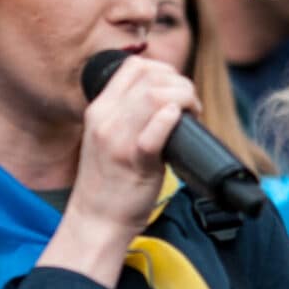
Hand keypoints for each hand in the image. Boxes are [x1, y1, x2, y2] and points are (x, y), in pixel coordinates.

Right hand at [66, 54, 200, 238]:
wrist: (96, 221)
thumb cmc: (109, 182)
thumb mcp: (107, 137)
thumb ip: (126, 115)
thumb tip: (165, 98)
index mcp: (99, 110)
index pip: (133, 67)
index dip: (163, 69)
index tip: (175, 88)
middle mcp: (105, 120)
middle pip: (150, 77)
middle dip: (180, 84)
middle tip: (191, 105)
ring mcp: (118, 140)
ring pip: (155, 96)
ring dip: (184, 98)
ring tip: (192, 114)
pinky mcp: (135, 162)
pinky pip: (155, 131)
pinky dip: (171, 120)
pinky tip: (179, 121)